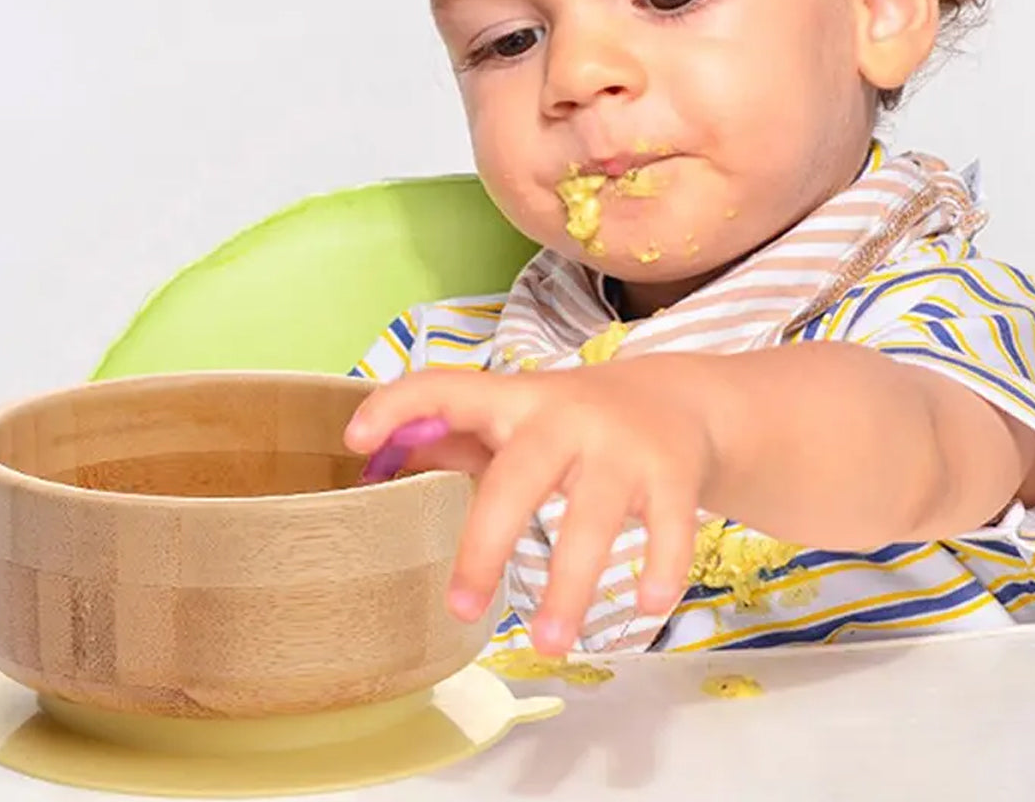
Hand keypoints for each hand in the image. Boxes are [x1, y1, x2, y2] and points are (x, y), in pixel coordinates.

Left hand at [345, 360, 711, 655]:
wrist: (680, 397)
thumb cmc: (572, 420)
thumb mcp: (515, 418)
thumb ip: (452, 438)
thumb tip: (373, 462)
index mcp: (513, 402)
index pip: (446, 389)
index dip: (399, 406)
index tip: (355, 440)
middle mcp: (564, 418)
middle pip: (517, 479)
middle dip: (485, 545)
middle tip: (459, 608)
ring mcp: (621, 447)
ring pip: (592, 520)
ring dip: (568, 588)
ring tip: (550, 646)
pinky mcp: (672, 474)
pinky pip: (668, 530)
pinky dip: (658, 572)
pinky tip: (643, 607)